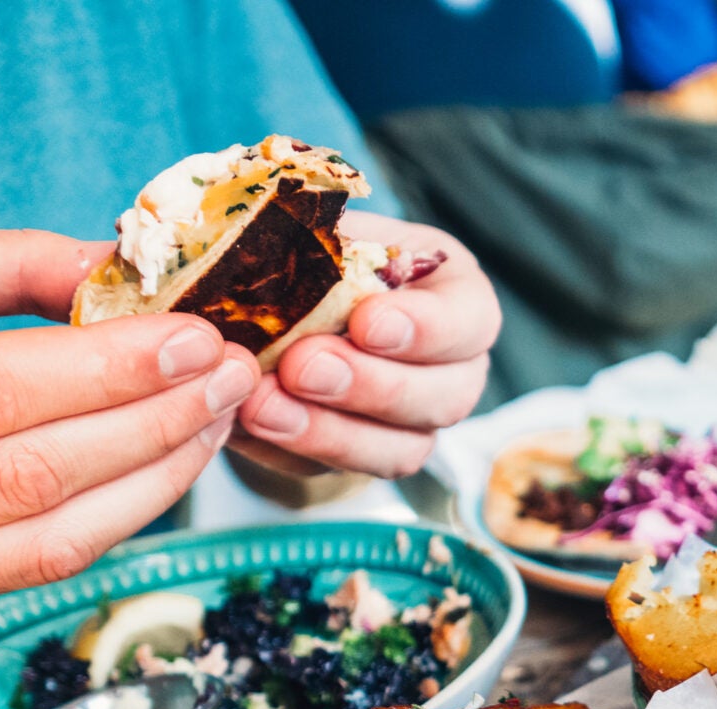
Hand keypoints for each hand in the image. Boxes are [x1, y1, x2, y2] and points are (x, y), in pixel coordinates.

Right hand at [0, 227, 255, 611]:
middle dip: (151, 427)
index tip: (192, 339)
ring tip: (209, 424)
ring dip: (150, 486)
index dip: (106, 372)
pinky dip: (101, 526)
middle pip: (27, 477)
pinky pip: (17, 575)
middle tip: (228, 378)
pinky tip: (150, 476)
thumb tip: (121, 275)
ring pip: (38, 546)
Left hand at [231, 214, 498, 479]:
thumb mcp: (320, 229)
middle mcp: (452, 369)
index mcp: (455, 297)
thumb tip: (269, 238)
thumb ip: (312, 237)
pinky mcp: (367, 458)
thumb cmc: (315, 255)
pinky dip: (294, 452)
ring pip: (401, 450)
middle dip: (371, 386)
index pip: (469, 321)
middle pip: (444, 397)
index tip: (365, 322)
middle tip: (302, 367)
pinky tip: (247, 425)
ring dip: (330, 433)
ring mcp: (415, 423)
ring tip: (262, 407)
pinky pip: (343, 471)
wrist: (284, 309)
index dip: (426, 329)